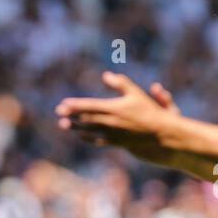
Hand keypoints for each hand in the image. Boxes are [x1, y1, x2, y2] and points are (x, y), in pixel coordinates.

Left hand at [57, 76, 180, 163]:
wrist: (159, 134)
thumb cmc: (148, 111)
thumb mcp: (135, 93)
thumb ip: (120, 83)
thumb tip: (106, 75)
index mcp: (114, 108)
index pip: (90, 106)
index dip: (75, 105)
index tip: (63, 104)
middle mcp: (110, 122)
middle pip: (86, 118)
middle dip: (71, 115)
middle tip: (58, 112)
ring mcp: (112, 133)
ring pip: (89, 130)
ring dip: (74, 127)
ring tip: (62, 125)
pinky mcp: (115, 142)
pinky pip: (97, 140)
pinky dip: (86, 137)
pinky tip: (79, 134)